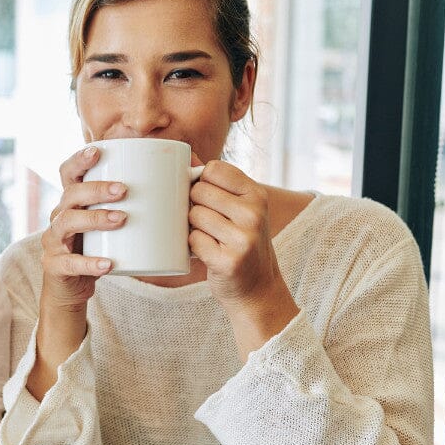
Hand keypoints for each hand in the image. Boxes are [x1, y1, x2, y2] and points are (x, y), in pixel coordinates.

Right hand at [40, 145, 125, 310]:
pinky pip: (70, 263)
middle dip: (96, 189)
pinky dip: (89, 263)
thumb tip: (190, 178)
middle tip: (123, 189)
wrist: (71, 288)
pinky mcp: (55, 266)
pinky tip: (108, 264)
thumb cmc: (100, 249)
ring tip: (121, 219)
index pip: (68, 173)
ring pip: (67, 223)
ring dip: (94, 219)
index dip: (79, 160)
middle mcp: (58, 216)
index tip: (98, 151)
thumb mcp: (113, 225)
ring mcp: (54, 241)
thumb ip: (141, 203)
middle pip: (70, 194)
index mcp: (72, 202)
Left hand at [188, 159, 297, 353]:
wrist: (258, 288)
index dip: (200, 182)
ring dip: (194, 228)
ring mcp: (243, 238)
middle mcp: (254, 214)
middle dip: (194, 206)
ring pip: (194, 215)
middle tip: (209, 223)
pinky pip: (193, 240)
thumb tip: (186, 155)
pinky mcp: (229, 260)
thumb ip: (218, 183)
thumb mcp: (241, 209)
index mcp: (256, 195)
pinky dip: (194, 247)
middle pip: (198, 191)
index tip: (207, 198)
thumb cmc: (241, 242)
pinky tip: (209, 253)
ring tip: (211, 238)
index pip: (213, 169)